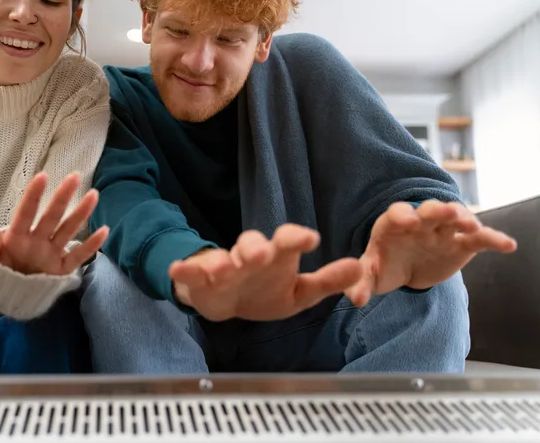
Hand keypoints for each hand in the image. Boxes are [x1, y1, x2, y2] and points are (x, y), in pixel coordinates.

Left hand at [0, 172, 108, 275]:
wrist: (7, 299)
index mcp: (17, 237)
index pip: (26, 213)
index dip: (34, 196)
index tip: (43, 176)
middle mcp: (37, 240)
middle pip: (52, 216)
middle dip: (62, 197)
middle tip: (75, 176)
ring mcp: (51, 253)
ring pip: (68, 230)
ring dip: (80, 213)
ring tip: (93, 195)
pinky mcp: (61, 269)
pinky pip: (78, 256)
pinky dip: (91, 245)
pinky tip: (104, 231)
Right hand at [170, 224, 363, 320]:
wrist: (228, 300)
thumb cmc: (267, 290)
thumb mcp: (301, 292)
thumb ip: (328, 281)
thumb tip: (360, 268)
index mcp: (278, 257)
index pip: (288, 241)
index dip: (297, 238)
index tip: (311, 239)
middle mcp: (251, 256)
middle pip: (253, 244)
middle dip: (256, 247)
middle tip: (262, 253)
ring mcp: (224, 265)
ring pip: (224, 258)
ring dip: (225, 260)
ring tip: (227, 266)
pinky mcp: (201, 277)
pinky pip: (192, 271)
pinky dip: (185, 269)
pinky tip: (178, 267)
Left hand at [346, 200, 516, 306]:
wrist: (405, 269)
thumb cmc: (384, 266)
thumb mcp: (370, 275)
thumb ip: (361, 283)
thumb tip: (354, 298)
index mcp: (392, 225)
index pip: (396, 214)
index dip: (402, 216)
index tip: (408, 223)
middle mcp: (419, 222)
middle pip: (428, 210)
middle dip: (437, 210)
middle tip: (447, 213)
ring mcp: (441, 231)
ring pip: (455, 218)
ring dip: (464, 218)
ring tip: (473, 225)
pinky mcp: (461, 243)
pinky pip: (478, 239)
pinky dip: (492, 239)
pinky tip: (507, 245)